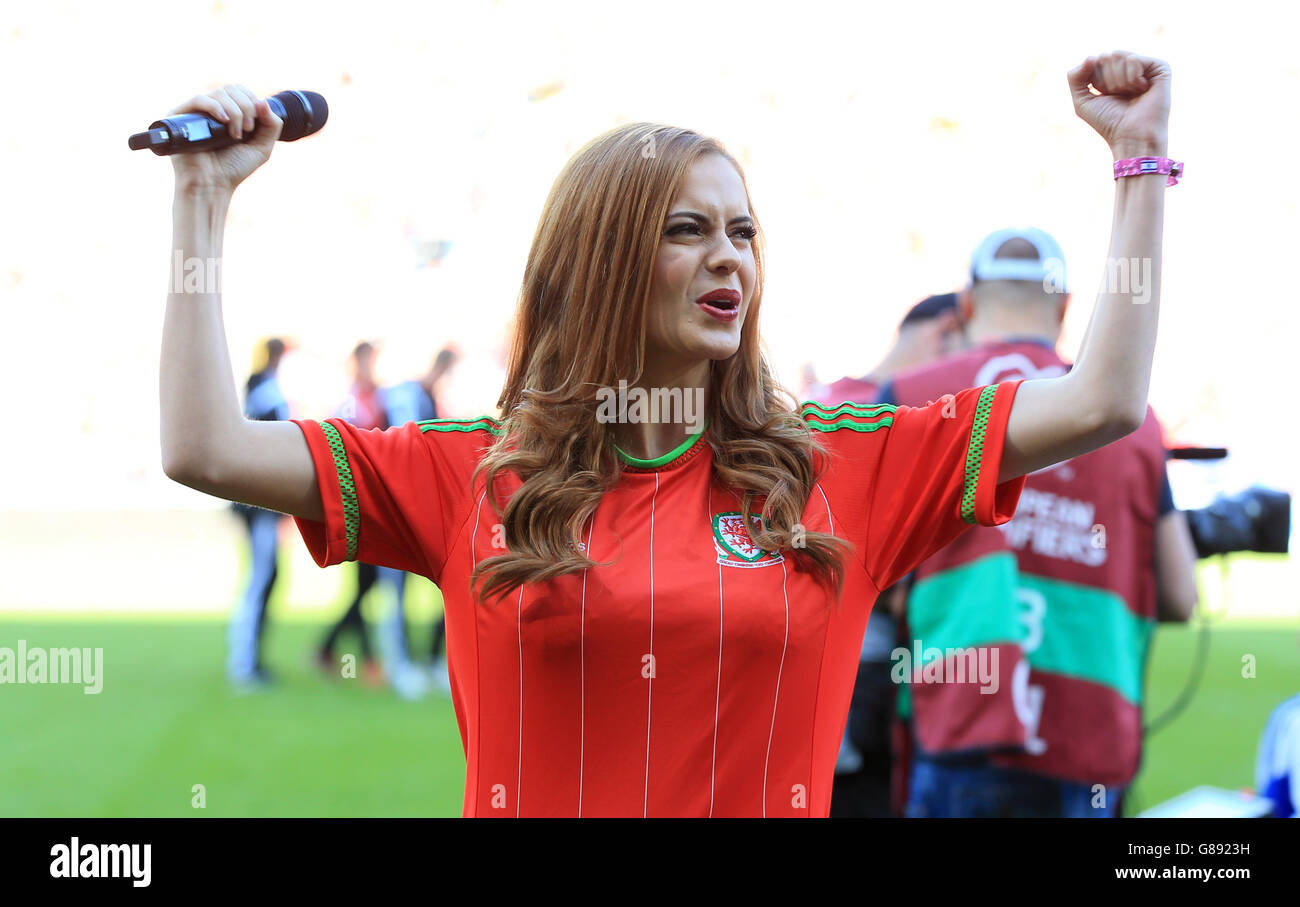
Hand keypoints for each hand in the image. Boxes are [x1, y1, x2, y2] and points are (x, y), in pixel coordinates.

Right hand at [168, 84, 282, 194]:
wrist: (212, 185)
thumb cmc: (234, 169)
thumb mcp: (261, 147)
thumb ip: (271, 125)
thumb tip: (263, 101)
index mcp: (228, 112)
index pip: (240, 91)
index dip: (252, 102)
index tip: (254, 126)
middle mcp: (211, 109)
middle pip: (231, 89)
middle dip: (246, 107)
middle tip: (247, 130)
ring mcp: (195, 112)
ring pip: (218, 93)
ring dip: (235, 111)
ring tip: (236, 134)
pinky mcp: (180, 116)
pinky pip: (198, 99)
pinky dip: (215, 107)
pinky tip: (224, 121)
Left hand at [1068, 52, 1170, 157]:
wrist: (1131, 136)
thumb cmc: (1108, 122)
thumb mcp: (1082, 101)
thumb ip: (1075, 77)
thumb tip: (1091, 56)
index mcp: (1112, 74)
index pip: (1093, 61)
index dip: (1094, 81)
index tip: (1105, 97)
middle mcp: (1129, 68)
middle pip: (1104, 57)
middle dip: (1106, 81)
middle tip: (1119, 97)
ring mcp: (1145, 66)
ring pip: (1118, 56)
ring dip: (1118, 82)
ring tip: (1131, 95)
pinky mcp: (1160, 67)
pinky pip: (1133, 59)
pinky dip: (1131, 78)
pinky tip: (1142, 89)